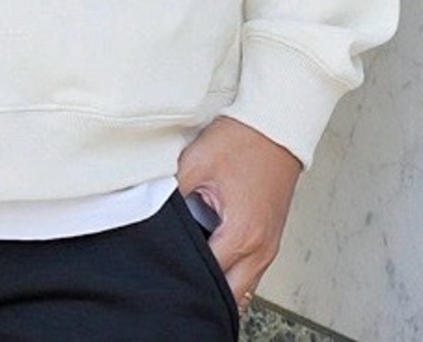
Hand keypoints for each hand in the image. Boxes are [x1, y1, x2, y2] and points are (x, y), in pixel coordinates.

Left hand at [176, 115, 301, 313]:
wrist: (275, 127)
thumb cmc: (242, 141)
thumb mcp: (196, 162)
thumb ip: (171, 193)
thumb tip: (147, 210)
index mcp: (242, 234)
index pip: (207, 277)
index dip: (181, 272)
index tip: (164, 264)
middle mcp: (261, 249)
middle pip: (228, 296)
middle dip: (202, 289)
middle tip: (177, 269)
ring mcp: (269, 247)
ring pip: (243, 289)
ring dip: (220, 282)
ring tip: (194, 259)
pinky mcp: (271, 239)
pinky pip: (251, 272)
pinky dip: (233, 270)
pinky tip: (214, 250)